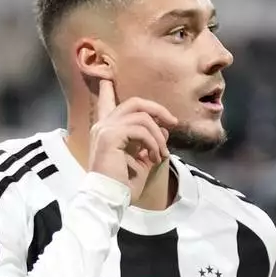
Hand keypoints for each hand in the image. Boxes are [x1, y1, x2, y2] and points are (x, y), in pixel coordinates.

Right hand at [89, 79, 177, 200]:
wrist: (110, 198)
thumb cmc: (123, 184)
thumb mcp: (142, 159)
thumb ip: (151, 142)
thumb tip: (164, 129)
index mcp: (106, 129)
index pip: (106, 102)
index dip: (108, 89)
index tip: (107, 78)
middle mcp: (102, 125)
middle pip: (134, 102)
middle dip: (158, 109)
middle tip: (173, 122)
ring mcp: (105, 129)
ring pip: (142, 116)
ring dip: (158, 135)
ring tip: (162, 153)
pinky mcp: (111, 136)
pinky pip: (141, 130)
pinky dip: (153, 143)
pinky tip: (155, 157)